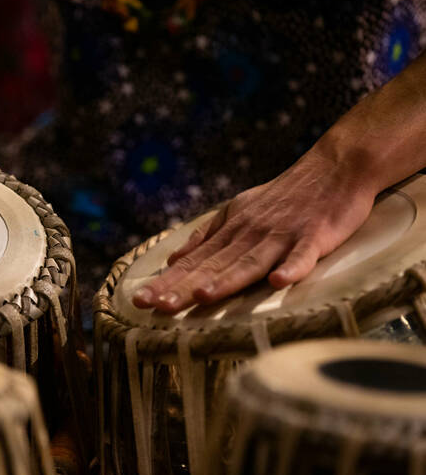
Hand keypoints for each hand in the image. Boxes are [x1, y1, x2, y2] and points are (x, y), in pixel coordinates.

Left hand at [132, 151, 377, 311]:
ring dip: (226, 280)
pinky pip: (302, 254)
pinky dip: (292, 266)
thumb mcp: (238, 211)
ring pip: (250, 262)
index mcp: (231, 231)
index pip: (193, 262)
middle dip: (183, 288)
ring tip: (203, 297)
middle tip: (156, 307)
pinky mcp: (314, 235)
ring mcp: (281, 234)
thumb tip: (173, 260)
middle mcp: (250, 233)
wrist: (333, 167)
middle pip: (213, 266)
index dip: (167, 283)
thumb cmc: (284, 196)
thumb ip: (207, 237)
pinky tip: (279, 281)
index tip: (141, 302)